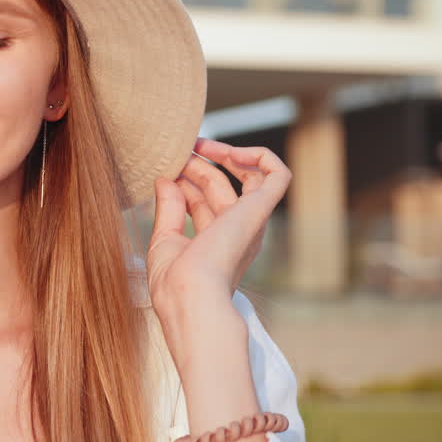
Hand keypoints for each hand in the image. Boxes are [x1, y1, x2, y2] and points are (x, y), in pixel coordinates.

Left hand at [145, 138, 291, 312]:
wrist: (190, 296)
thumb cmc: (174, 282)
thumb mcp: (164, 240)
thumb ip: (167, 209)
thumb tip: (164, 179)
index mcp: (216, 243)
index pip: (203, 202)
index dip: (184, 182)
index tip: (163, 173)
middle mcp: (238, 232)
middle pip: (220, 186)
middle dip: (196, 166)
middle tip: (176, 154)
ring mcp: (250, 222)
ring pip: (245, 176)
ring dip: (219, 155)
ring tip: (196, 145)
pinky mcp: (259, 211)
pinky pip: (278, 175)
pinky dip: (261, 155)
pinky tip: (232, 151)